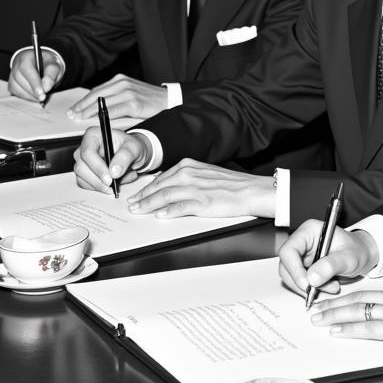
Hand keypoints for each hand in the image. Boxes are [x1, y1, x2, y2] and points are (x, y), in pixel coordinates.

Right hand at [8, 48, 62, 102]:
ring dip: (29, 95)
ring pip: (15, 87)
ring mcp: (12, 75)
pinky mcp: (12, 84)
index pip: (26, 69)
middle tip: (43, 97)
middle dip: (32, 90)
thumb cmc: (47, 64)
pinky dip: (25, 96)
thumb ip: (52, 74)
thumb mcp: (54, 66)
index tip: (41, 92)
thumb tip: (46, 87)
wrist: (42, 65)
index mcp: (26, 57)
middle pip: (19, 79)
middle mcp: (16, 65)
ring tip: (40, 96)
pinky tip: (34, 96)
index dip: (33, 82)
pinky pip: (15, 92)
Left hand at [66, 74, 168, 120]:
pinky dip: (102, 116)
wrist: (170, 100)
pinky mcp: (134, 103)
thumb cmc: (150, 101)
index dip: (83, 101)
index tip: (74, 109)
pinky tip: (95, 121)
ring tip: (78, 119)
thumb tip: (97, 109)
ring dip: (88, 112)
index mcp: (120, 80)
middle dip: (81, 107)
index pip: (96, 91)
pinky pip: (113, 110)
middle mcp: (123, 83)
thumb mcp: (131, 94)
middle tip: (71, 115)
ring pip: (102, 103)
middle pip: (96, 96)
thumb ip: (116, 99)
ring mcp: (128, 92)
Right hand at [73, 126, 148, 192]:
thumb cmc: (131, 147)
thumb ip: (125, 157)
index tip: (110, 178)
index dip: (98, 167)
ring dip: (100, 185)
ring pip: (81, 178)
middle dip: (97, 180)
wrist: (133, 156)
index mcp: (93, 135)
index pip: (88, 152)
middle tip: (113, 185)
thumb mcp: (134, 148)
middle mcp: (84, 147)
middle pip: (81, 167)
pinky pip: (85, 184)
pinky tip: (111, 184)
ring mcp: (82, 161)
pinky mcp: (84, 173)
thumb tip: (114, 172)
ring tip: (118, 181)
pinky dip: (99, 188)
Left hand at [126, 159, 274, 218]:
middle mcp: (189, 174)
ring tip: (138, 211)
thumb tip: (169, 186)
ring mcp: (195, 188)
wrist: (250, 190)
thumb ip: (187, 178)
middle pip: (158, 187)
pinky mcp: (202, 202)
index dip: (146, 189)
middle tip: (132, 206)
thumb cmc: (231, 184)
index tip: (137, 197)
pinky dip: (168, 212)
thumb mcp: (205, 174)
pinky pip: (180, 207)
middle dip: (142, 198)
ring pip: (164, 197)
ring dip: (148, 205)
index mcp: (189, 166)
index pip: (161, 178)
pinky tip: (160, 216)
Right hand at [278, 220, 379, 297]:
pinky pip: (299, 282)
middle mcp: (302, 242)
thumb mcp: (348, 257)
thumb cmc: (357, 250)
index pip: (288, 250)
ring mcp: (302, 255)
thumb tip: (311, 279)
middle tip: (318, 291)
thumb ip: (331, 265)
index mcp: (309, 231)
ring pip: (291, 277)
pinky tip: (328, 287)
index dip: (294, 269)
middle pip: (286, 266)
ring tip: (331, 287)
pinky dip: (311, 289)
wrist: (363, 255)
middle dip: (301, 282)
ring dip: (308, 288)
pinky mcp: (304, 267)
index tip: (306, 284)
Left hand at [310, 278, 382, 355]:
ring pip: (357, 310)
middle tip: (317, 306)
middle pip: (359, 297)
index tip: (340, 298)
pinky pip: (367, 328)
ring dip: (334, 315)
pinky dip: (349, 329)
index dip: (353, 295)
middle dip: (335, 303)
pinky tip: (336, 331)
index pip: (374, 291)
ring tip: (318, 318)